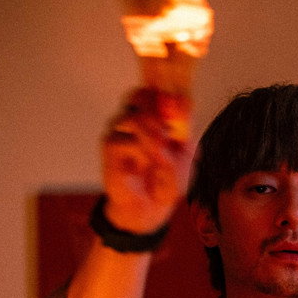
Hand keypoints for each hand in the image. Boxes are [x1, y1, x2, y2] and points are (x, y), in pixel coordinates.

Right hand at [100, 88, 192, 232]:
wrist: (152, 207)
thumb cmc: (168, 179)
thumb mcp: (187, 153)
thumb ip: (186, 127)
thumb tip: (186, 100)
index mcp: (156, 116)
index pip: (156, 89)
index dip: (166, 92)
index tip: (177, 105)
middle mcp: (137, 119)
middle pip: (139, 94)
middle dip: (156, 109)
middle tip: (167, 130)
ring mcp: (121, 131)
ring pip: (132, 116)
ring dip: (151, 135)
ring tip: (159, 154)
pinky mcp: (109, 148)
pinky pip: (121, 140)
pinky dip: (137, 151)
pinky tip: (143, 163)